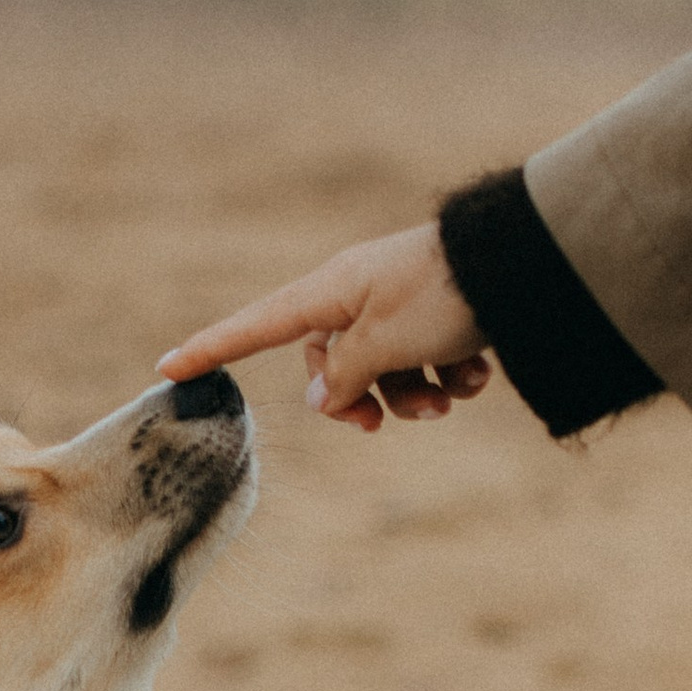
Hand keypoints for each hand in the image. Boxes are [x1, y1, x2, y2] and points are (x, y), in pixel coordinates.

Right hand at [158, 225, 490, 434]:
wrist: (524, 267)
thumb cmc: (445, 294)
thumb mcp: (384, 342)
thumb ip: (344, 376)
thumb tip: (321, 398)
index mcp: (331, 292)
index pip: (255, 327)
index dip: (211, 348)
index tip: (167, 368)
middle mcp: (358, 297)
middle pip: (330, 365)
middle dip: (358, 400)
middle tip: (380, 423)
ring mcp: (399, 307)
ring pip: (384, 372)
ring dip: (413, 397)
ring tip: (448, 399)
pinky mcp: (439, 317)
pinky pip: (425, 362)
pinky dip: (448, 377)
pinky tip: (478, 375)